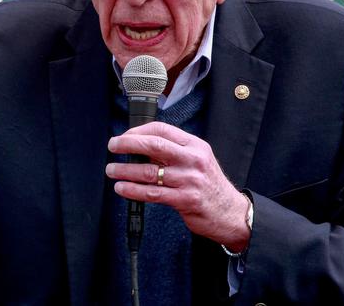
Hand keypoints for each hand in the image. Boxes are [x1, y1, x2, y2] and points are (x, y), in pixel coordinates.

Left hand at [106, 121, 250, 251]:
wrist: (231, 213)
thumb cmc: (209, 185)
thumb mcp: (197, 160)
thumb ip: (173, 152)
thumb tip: (140, 146)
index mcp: (195, 146)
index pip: (162, 130)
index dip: (138, 131)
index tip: (124, 136)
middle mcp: (193, 160)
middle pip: (154, 145)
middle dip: (128, 144)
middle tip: (112, 146)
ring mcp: (189, 180)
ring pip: (149, 171)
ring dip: (125, 170)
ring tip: (111, 170)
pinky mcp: (185, 200)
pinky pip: (152, 193)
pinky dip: (132, 190)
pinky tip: (121, 188)